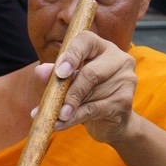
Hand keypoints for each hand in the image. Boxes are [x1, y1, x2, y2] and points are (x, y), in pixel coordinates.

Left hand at [33, 28, 138, 145]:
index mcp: (101, 47)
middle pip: (90, 73)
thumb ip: (55, 76)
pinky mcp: (125, 101)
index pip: (86, 41)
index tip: (59, 73)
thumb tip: (40, 71)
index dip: (71, 55)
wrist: (111, 121)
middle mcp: (119, 59)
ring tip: (52, 118)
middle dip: (69, 91)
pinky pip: (94, 109)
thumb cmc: (87, 95)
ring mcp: (126, 80)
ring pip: (91, 94)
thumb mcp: (69, 83)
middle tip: (51, 103)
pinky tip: (61, 124)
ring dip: (68, 108)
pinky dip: (74, 118)